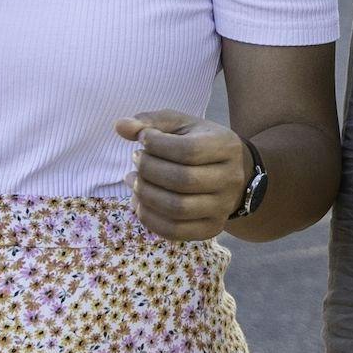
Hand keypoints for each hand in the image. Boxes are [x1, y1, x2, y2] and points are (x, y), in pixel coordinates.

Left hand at [113, 109, 248, 241]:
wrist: (232, 174)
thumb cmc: (199, 143)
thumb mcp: (181, 125)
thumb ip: (150, 122)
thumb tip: (120, 126)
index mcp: (226, 146)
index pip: (188, 150)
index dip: (158, 146)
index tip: (143, 139)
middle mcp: (230, 179)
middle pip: (182, 180)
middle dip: (149, 170)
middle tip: (136, 161)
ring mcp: (223, 207)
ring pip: (177, 208)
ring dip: (145, 195)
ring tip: (132, 181)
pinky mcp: (212, 229)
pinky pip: (175, 231)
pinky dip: (149, 219)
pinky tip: (138, 203)